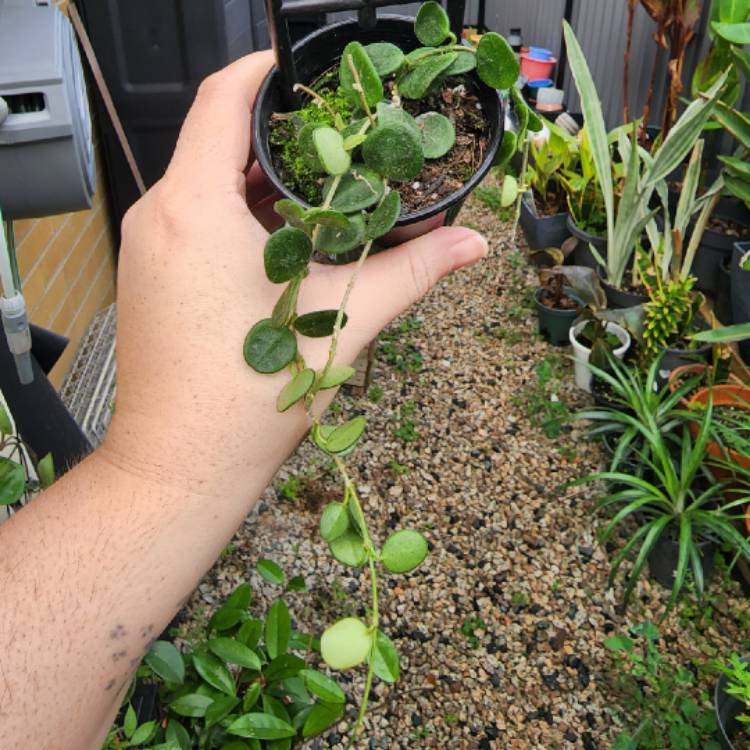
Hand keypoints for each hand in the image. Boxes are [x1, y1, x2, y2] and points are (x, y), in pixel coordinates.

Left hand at [103, 50, 487, 503]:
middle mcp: (160, 217)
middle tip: (343, 143)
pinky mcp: (150, 276)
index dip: (266, 72)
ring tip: (327, 193)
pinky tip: (288, 242)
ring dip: (264, 182)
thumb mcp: (340, 323)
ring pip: (208, 183)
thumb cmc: (247, 401)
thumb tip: (469, 244)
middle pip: (219, 141)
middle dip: (283, 137)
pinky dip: (240, 215)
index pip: (222, 100)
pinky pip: (195, 219)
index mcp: (196, 209)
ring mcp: (149, 248)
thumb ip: (410, 271)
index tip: (308, 72)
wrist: (181, 465)